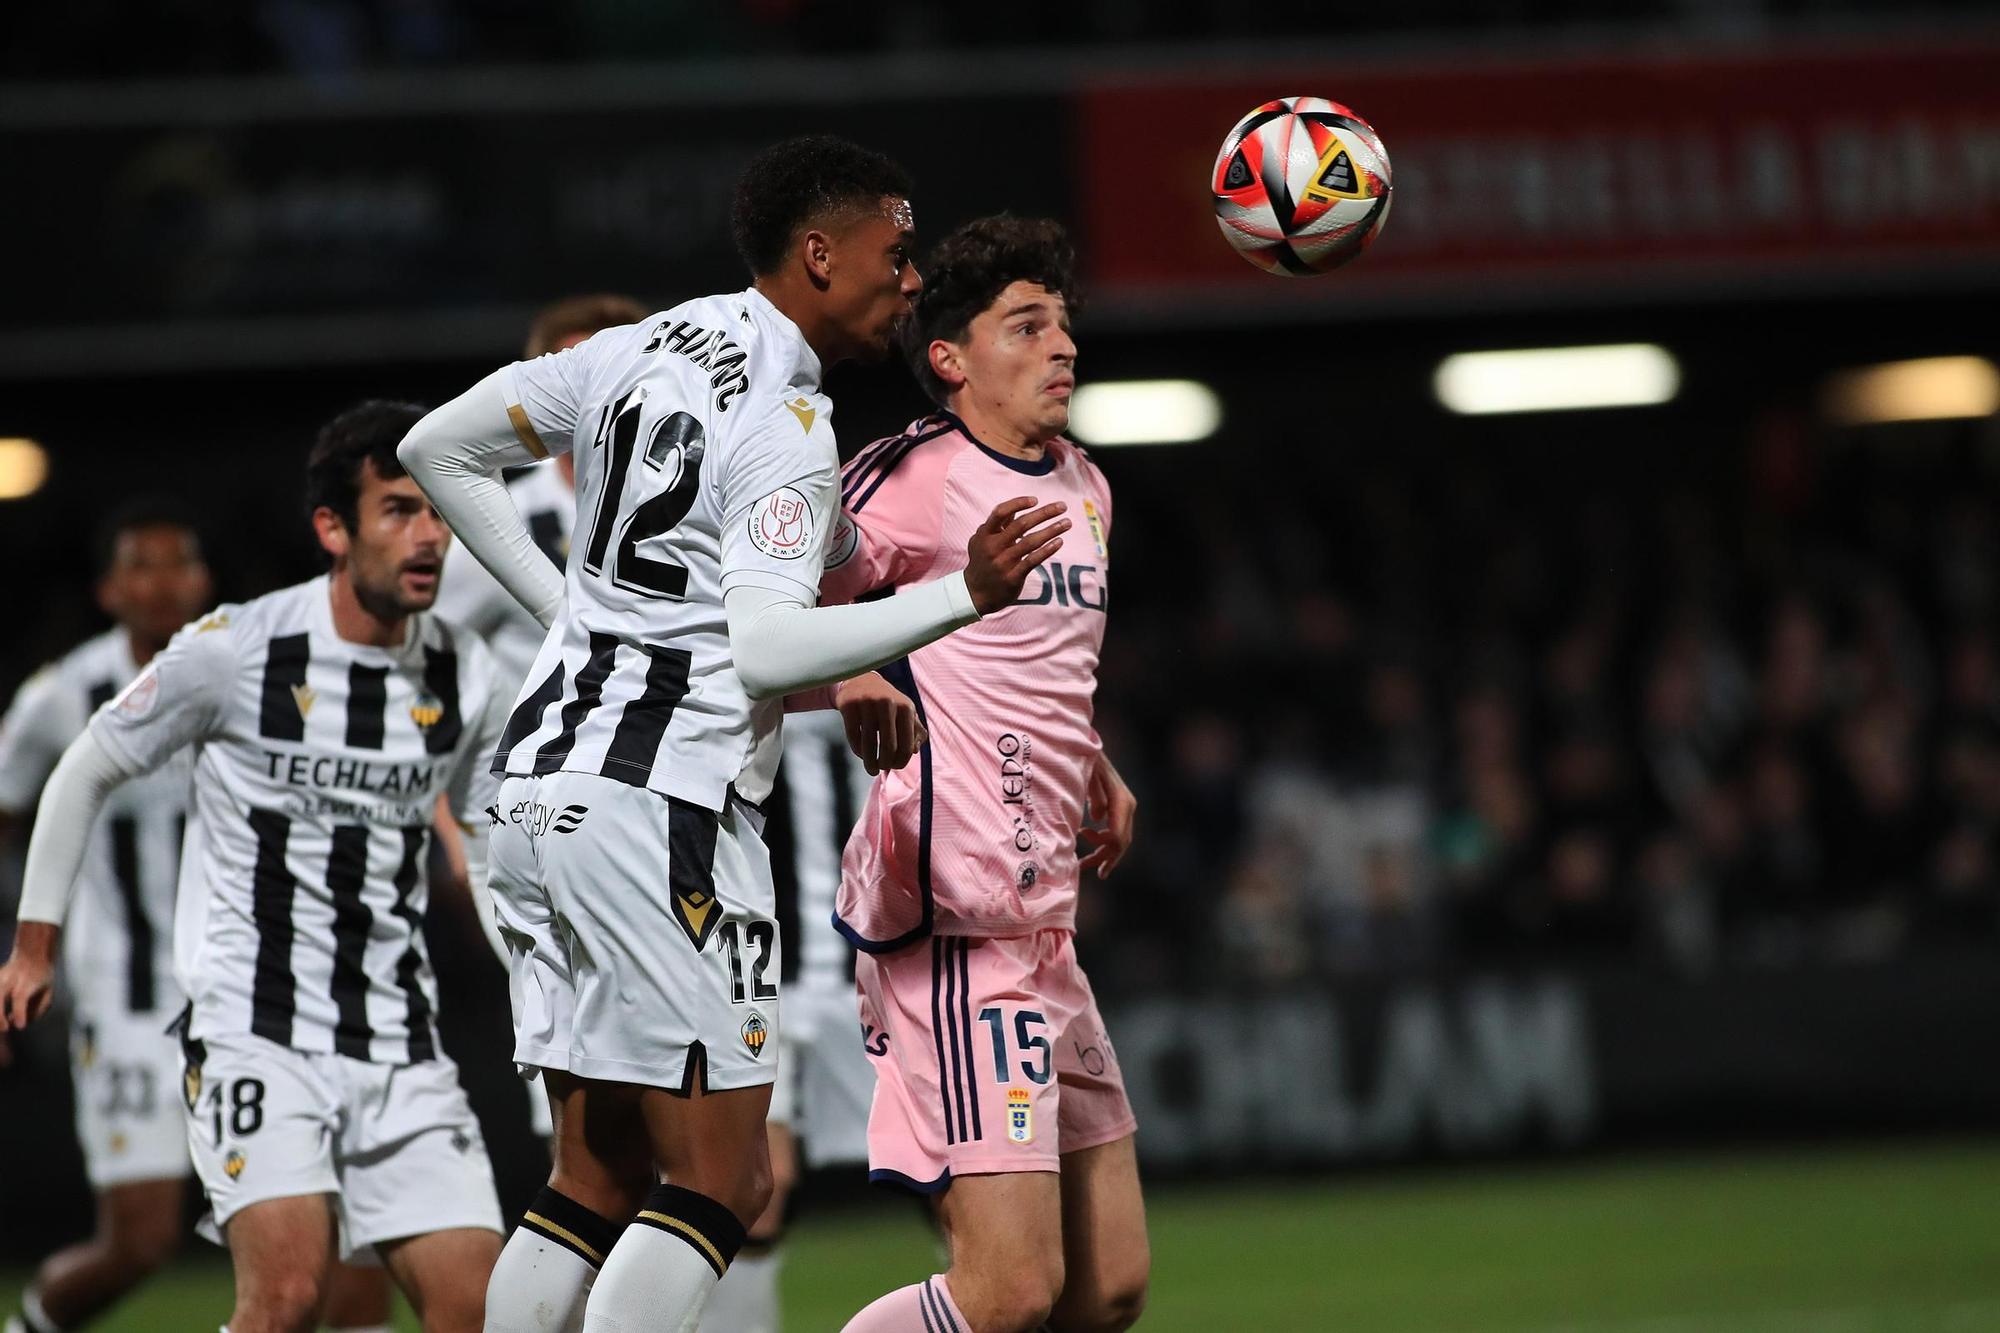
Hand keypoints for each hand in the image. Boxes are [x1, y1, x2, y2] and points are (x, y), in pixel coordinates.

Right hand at [0, 921, 60, 1031]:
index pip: (20, 997)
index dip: (19, 1012)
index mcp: (29, 980)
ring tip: (0, 1025)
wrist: (31, 952)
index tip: (19, 1025)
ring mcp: (0, 977)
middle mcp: (11, 977)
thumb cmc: (41, 975)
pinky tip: (0, 1015)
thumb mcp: (48, 990)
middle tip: (4, 1028)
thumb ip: (37, 1009)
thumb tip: (18, 1024)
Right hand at [835, 671, 928, 774]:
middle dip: (886, 764)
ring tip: (871, 770)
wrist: (860, 679)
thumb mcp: (906, 710)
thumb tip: (914, 751)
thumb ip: (916, 730)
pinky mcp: (849, 706)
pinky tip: (861, 754)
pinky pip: (854, 737)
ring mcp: (867, 703)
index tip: (895, 766)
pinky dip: (858, 750)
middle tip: (882, 768)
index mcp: (906, 707)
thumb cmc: (888, 702)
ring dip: (870, 763)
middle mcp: (888, 703)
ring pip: (869, 745)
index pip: (907, 745)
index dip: (901, 761)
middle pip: (888, 747)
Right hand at [964, 498, 1069, 616]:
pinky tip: (1059, 542)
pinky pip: (1033, 560)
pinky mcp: (1013, 576)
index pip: (1000, 512)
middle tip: (1062, 506)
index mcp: (985, 534)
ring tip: (1067, 523)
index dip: (1018, 503)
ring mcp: (1003, 562)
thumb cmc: (982, 562)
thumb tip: (1015, 508)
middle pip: (1021, 524)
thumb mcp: (982, 541)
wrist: (975, 594)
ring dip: (1052, 530)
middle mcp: (993, 547)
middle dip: (1044, 513)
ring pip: (1031, 542)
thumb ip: (998, 525)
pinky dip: (1047, 550)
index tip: (1035, 500)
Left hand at [1077, 752, 1136, 879]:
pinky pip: (1116, 831)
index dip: (1104, 849)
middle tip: (1084, 869)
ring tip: (1083, 863)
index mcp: (1122, 800)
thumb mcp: (1086, 775)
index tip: (1083, 848)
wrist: (1089, 747)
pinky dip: (1104, 841)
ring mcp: (1125, 808)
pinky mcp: (1119, 809)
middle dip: (1105, 858)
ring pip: (1121, 839)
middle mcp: (1127, 805)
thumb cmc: (1085, 760)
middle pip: (1122, 841)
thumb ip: (1094, 794)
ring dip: (1104, 853)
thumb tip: (1098, 818)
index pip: (1118, 835)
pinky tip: (1088, 838)